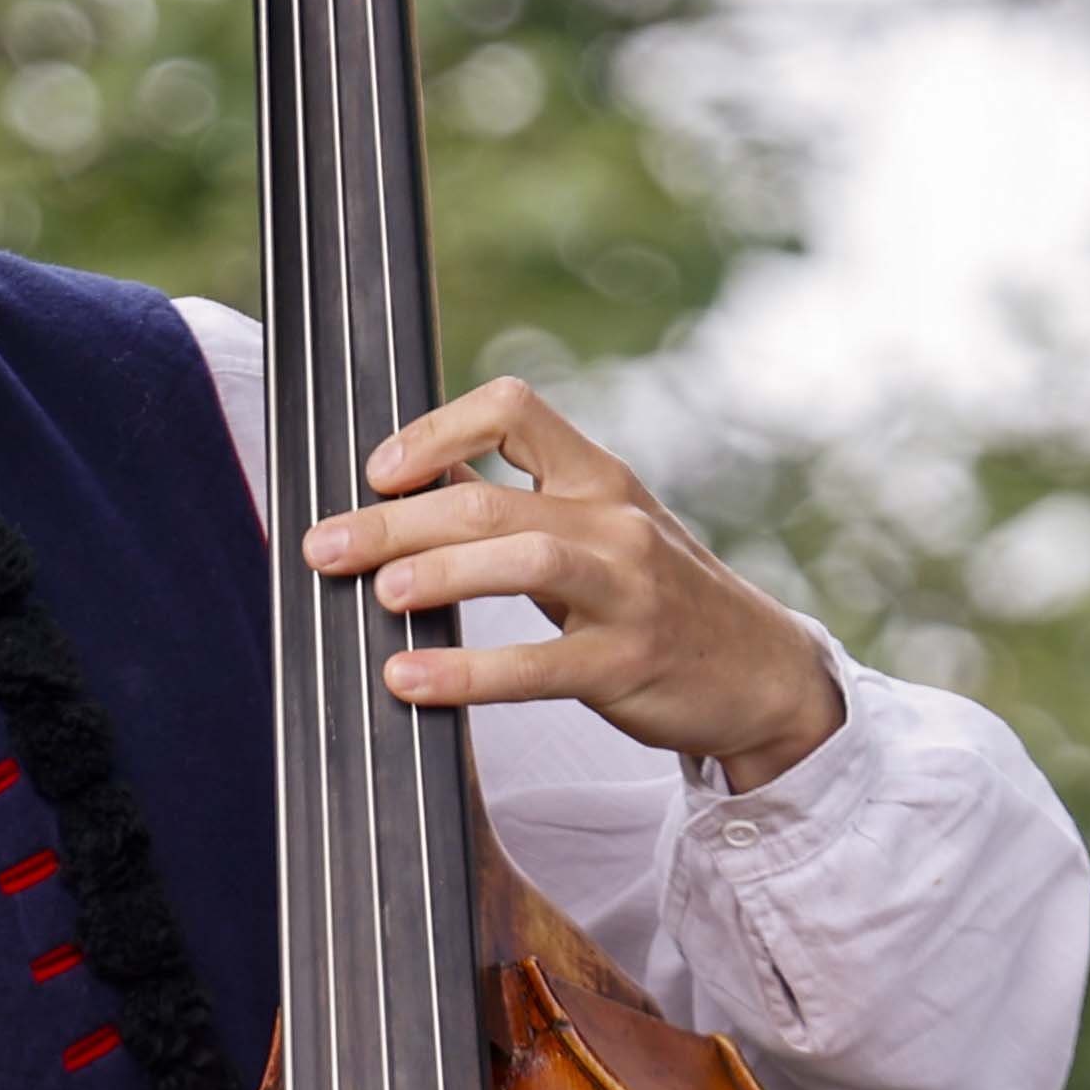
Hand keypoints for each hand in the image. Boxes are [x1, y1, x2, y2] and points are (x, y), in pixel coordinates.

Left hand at [297, 377, 844, 789]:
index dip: (438, 429)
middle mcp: (613, 520)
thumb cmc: (659, 598)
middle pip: (488, 502)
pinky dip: (468, 672)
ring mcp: (627, 589)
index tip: (380, 470)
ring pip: (520, 558)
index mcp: (598, 477)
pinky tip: (410, 680)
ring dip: (438, 572)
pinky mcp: (628, 662)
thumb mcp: (596, 531)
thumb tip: (411, 476)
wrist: (765, 674)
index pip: (514, 409)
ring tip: (377, 592)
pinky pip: (540, 663)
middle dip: (393, 520)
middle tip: (324, 547)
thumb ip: (514, 504)